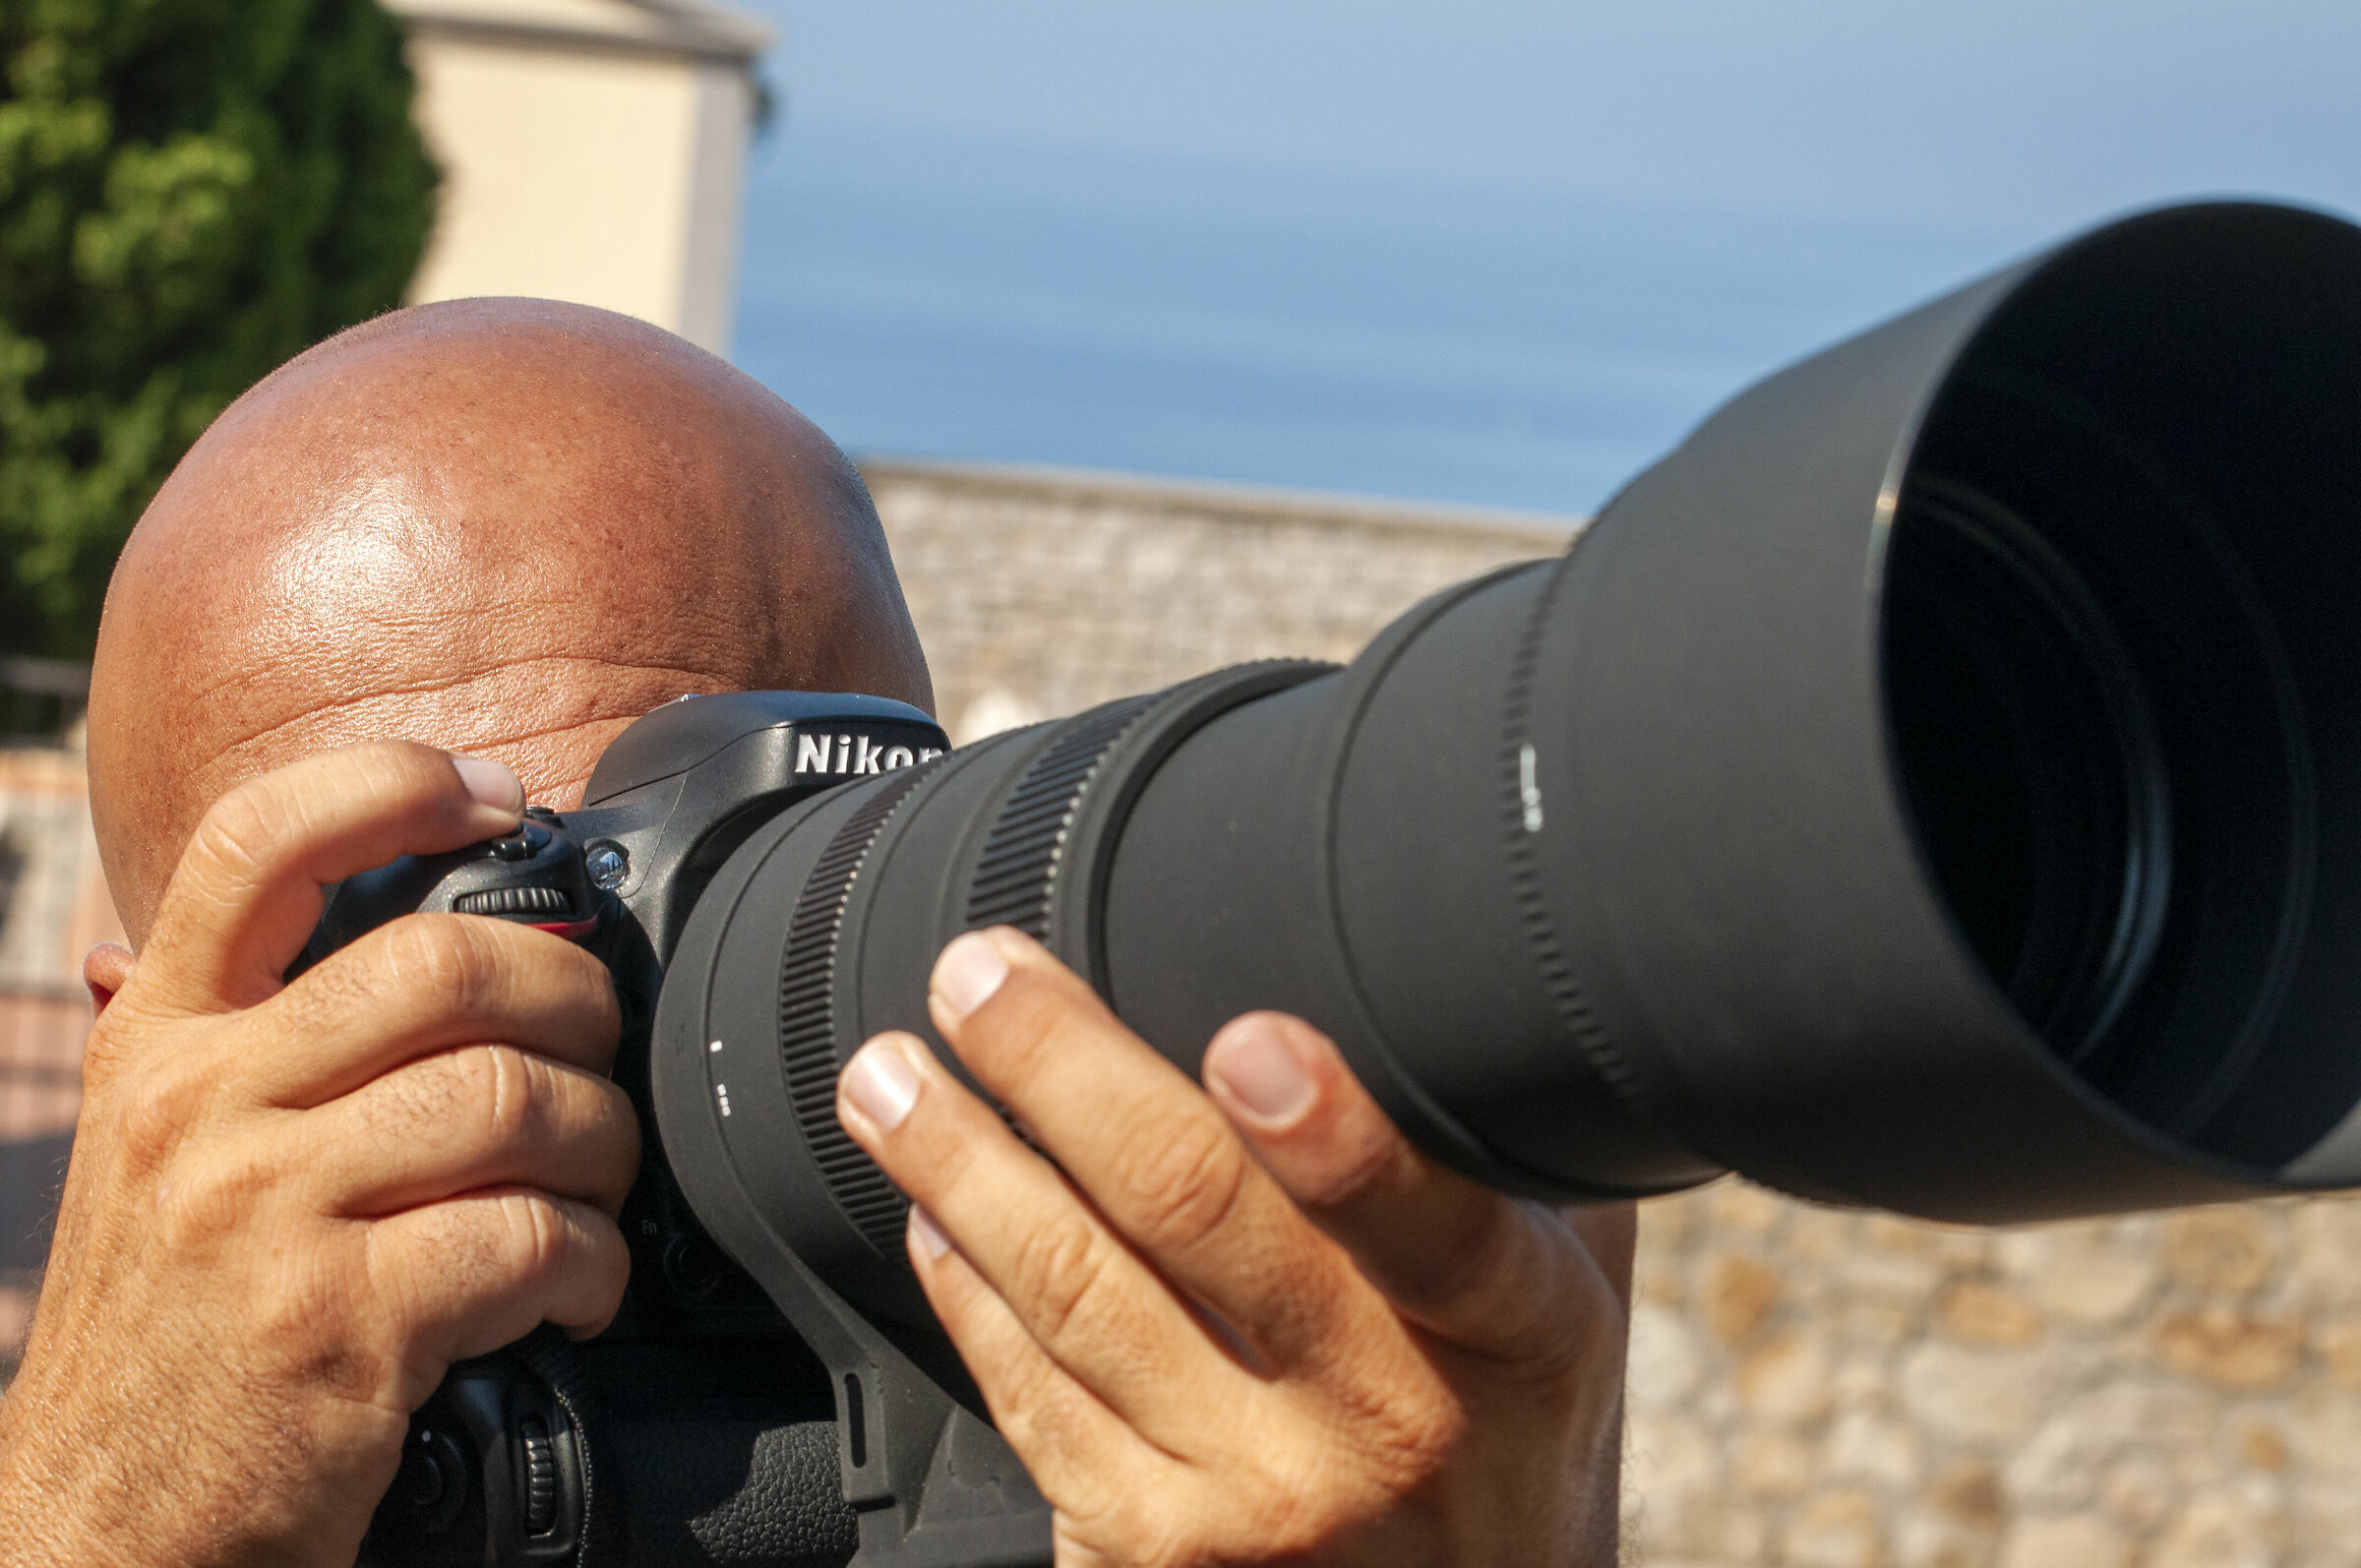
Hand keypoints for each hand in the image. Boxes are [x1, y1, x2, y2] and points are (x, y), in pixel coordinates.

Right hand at [0, 742, 637, 1567]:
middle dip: (571, 999)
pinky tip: (581, 1286)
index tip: (497, 798)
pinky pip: (528, 1236)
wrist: (104, 1529)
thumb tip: (360, 895)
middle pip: (442, 964)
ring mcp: (258, 1212)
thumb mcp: (157, 1148)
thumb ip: (242, 1030)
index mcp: (156, 1037)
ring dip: (602, 1140)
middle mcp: (196, 1104)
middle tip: (599, 1051)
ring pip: (509, 1097)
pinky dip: (592, 1261)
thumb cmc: (169, 1330)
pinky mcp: (335, 1323)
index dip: (394, 787)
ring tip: (600, 1184)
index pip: (258, 842)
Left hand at [836, 927, 1632, 1567]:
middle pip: (1199, 1224)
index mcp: (1513, 1333)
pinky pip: (1033, 1406)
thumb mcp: (1567, 1281)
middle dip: (1066, 1076)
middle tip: (975, 976)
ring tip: (891, 1077)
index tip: (1249, 1039)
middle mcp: (1385, 1426)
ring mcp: (1260, 1507)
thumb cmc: (1505, 1416)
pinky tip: (930, 1212)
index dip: (1339, 1138)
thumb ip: (1502, 1143)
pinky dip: (968, 1293)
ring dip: (967, 1171)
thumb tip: (1426, 967)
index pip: (1435, 1227)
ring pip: (1081, 1303)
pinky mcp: (1158, 1563)